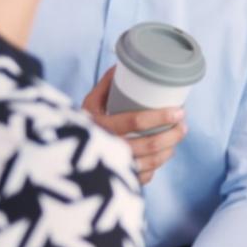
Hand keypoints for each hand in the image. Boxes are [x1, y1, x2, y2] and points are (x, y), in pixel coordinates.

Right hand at [82, 66, 186, 184]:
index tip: (178, 111)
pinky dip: (156, 166)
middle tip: (183, 125)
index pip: (134, 123)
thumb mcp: (89, 104)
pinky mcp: (118, 183)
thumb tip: (124, 64)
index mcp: (98, 127)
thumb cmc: (81, 125)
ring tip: (177, 137)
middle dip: (172, 135)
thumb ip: (106, 85)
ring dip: (169, 149)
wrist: (63, 156)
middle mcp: (106, 151)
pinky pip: (144, 176)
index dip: (160, 117)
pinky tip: (162, 155)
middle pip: (149, 146)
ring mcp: (113, 170)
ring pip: (151, 163)